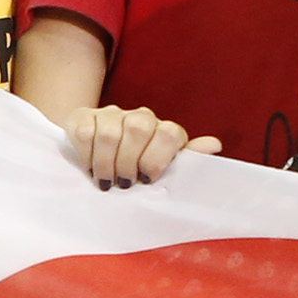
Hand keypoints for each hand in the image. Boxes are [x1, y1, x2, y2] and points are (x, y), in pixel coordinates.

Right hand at [63, 108, 214, 189]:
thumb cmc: (137, 172)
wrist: (97, 159)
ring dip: (107, 165)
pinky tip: (90, 168)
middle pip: (139, 128)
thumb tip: (214, 146)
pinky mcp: (83, 116)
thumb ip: (187, 160)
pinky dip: (87, 156)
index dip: (156, 160)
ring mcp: (111, 114)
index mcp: (164, 131)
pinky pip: (85, 132)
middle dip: (129, 163)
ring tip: (107, 182)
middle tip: (124, 183)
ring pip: (110, 133)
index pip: (169, 133)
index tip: (146, 180)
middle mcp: (139, 117)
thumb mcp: (163, 172)